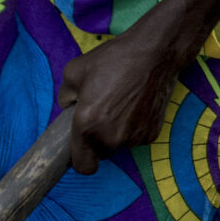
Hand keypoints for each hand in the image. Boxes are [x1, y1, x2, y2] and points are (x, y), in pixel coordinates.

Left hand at [57, 21, 195, 173]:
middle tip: (101, 113)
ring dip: (116, 132)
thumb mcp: (74, 71)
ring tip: (120, 104)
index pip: (83, 166)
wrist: (154, 54)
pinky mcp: (152, 134)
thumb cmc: (113, 60)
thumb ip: (65, 97)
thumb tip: (69, 107)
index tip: (82, 147)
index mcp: (87, 124)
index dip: (81, 159)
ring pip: (119, 145)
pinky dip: (133, 127)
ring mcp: (134, 137)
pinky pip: (136, 138)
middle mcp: (111, 137)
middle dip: (98, 140)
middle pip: (101, 154)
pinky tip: (136, 105)